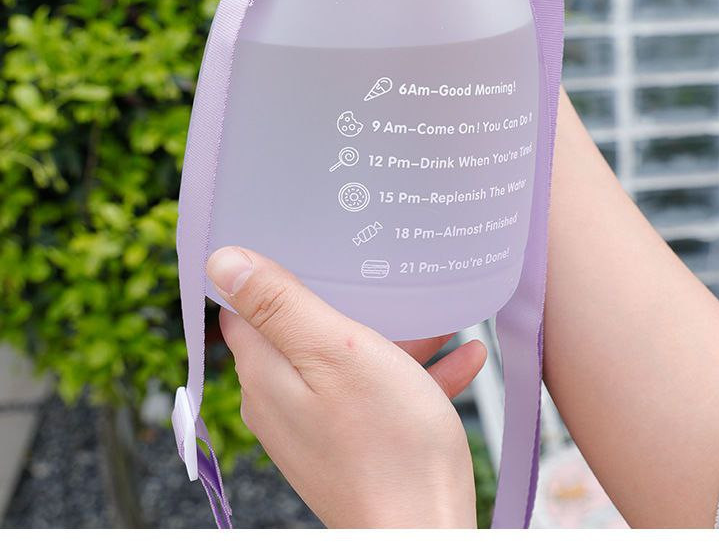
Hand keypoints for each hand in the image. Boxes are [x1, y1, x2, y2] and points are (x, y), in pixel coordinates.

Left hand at [208, 246, 485, 527]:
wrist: (426, 532)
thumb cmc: (387, 445)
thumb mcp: (337, 351)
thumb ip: (280, 305)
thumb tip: (221, 261)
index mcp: (268, 372)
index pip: (246, 306)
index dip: (269, 270)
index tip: (301, 240)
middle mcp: (283, 401)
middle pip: (300, 328)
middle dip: (341, 296)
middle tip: (376, 266)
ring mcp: (318, 426)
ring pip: (347, 360)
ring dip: (390, 335)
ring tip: (434, 312)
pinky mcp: (353, 446)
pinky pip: (380, 395)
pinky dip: (414, 373)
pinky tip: (462, 356)